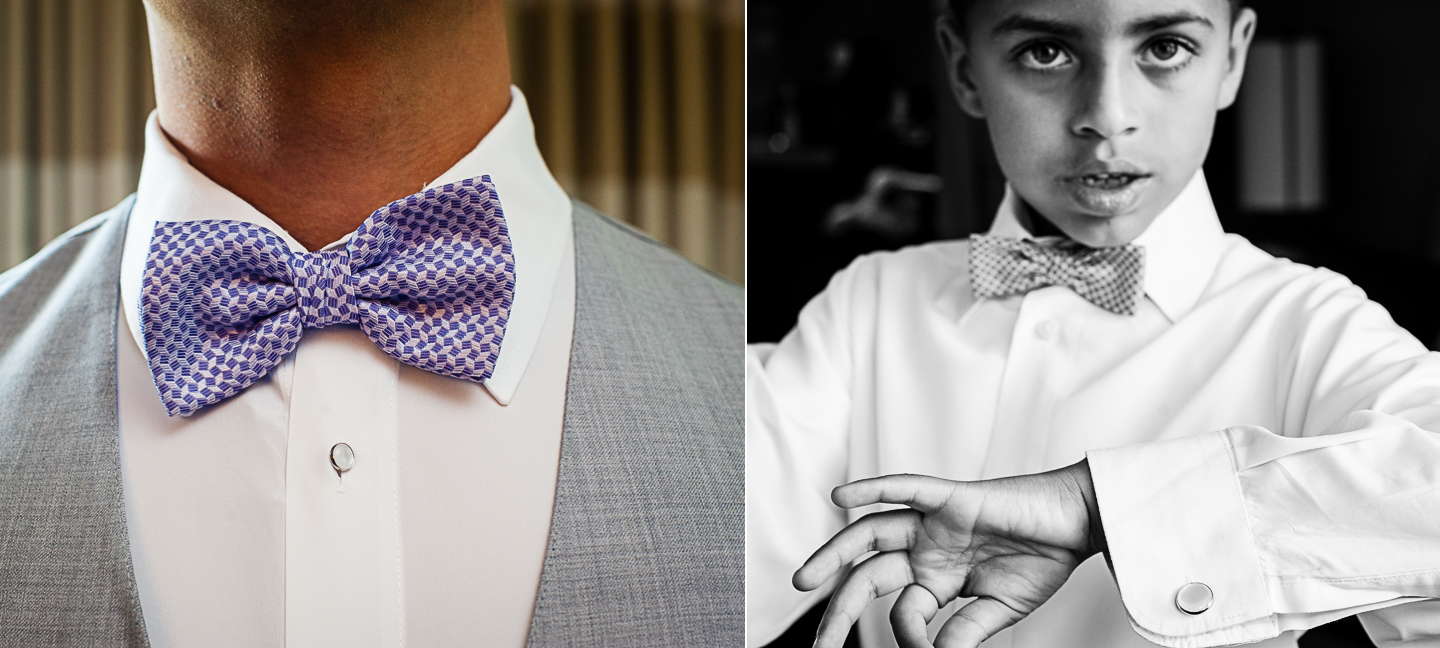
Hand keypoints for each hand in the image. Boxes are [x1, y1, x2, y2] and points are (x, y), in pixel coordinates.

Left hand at [792, 459, 1105, 647]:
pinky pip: (905, 488)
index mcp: (936, 579)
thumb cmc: (1042, 560)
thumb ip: (962, 633)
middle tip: (818, 644)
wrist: (1077, 524)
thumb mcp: (997, 610)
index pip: (903, 611)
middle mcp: (926, 551)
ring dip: (834, 554)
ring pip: (870, 534)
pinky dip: (872, 489)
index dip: (908, 639)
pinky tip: (841, 498)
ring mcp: (933, 523)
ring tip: (805, 580)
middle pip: (868, 576)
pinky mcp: (950, 497)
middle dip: (838, 609)